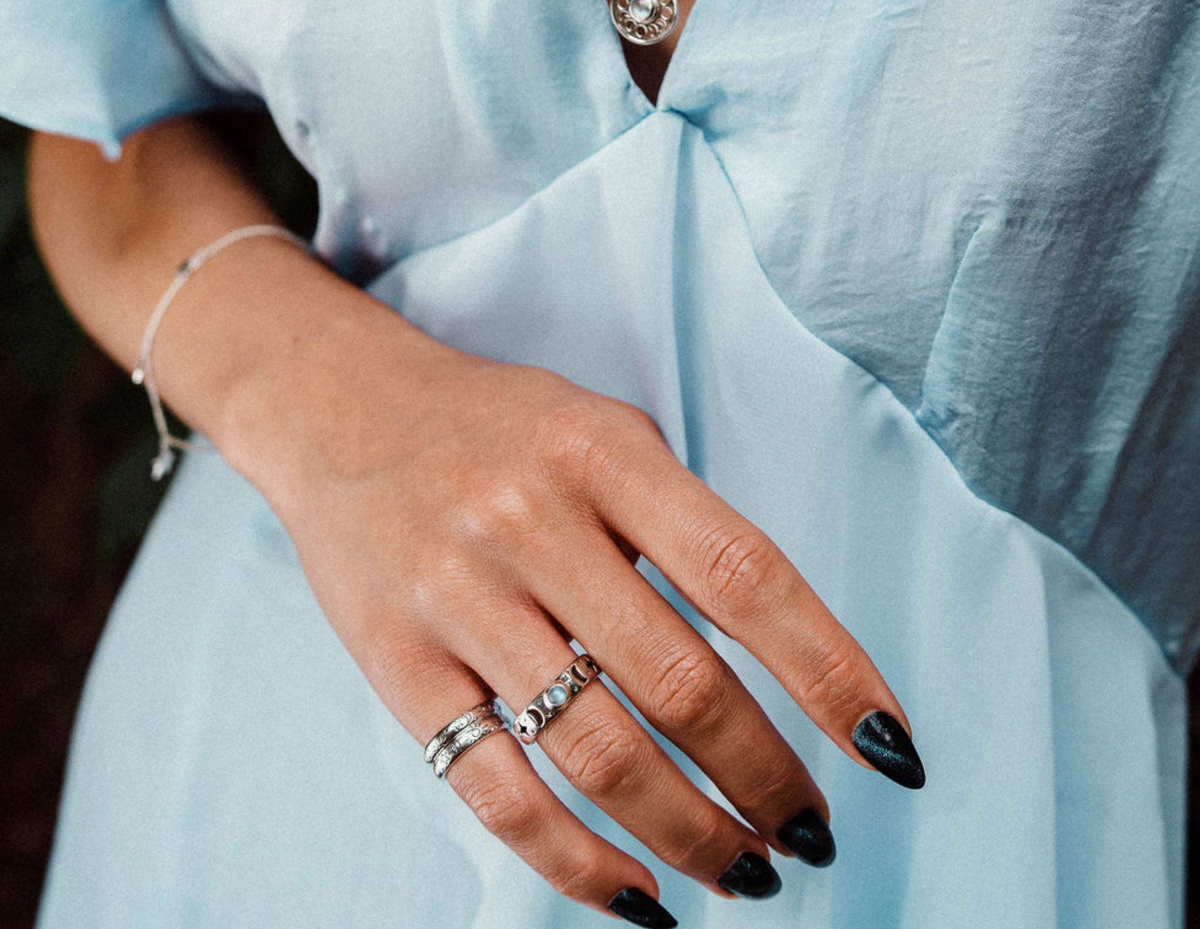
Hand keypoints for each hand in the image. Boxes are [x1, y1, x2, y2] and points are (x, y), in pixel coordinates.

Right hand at [228, 304, 922, 923]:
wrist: (341, 408)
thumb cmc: (497, 422)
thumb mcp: (600, 428)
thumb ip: (678, 520)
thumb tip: (778, 655)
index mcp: (601, 453)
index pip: (743, 575)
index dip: (829, 669)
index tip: (890, 747)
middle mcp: (530, 522)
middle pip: (678, 681)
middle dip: (766, 776)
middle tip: (812, 828)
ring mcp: (458, 595)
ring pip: (595, 750)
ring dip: (690, 832)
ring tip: (748, 870)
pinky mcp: (398, 662)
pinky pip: (495, 789)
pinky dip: (577, 862)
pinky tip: (637, 895)